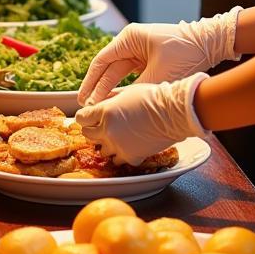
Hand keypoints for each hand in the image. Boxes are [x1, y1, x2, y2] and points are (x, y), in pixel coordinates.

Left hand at [75, 74, 207, 165]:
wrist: (173, 112)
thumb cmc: (152, 97)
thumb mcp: (126, 92)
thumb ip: (109, 101)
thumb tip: (100, 105)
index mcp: (105, 111)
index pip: (81, 118)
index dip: (85, 117)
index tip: (90, 117)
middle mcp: (108, 130)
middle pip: (87, 134)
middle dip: (93, 129)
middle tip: (102, 126)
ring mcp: (118, 146)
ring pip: (101, 150)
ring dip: (106, 143)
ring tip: (116, 137)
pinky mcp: (131, 157)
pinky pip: (117, 160)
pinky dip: (121, 155)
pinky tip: (128, 146)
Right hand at [78, 7, 242, 105]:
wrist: (210, 43)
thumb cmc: (185, 53)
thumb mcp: (158, 75)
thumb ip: (136, 91)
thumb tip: (118, 108)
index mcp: (129, 38)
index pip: (101, 61)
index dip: (90, 82)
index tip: (82, 99)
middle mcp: (130, 42)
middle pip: (108, 68)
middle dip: (98, 88)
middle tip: (86, 108)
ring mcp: (139, 50)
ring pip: (118, 73)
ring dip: (109, 89)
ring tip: (98, 108)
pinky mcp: (148, 59)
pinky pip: (130, 75)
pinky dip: (123, 88)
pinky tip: (117, 103)